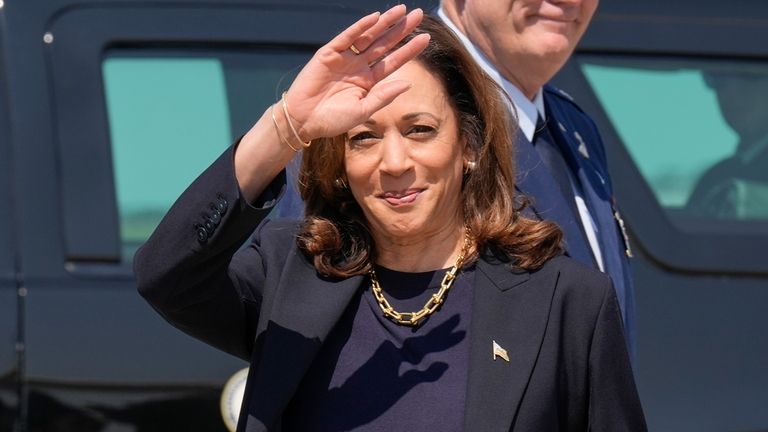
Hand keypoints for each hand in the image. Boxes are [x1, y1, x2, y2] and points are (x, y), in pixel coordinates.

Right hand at [282, 5, 429, 140]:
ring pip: (368, 36)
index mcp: (368, 81)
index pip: (393, 61)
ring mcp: (344, 58)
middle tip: (419, 15)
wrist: (303, 120)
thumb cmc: (332, 120)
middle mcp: (358, 66)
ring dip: (384, 23)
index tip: (426, 38)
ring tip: (401, 10)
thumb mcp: (363, 111)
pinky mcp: (328, 53)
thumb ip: (383, 96)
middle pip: (384, 44)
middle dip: (401, 30)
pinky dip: (360, 27)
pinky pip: (347, 37)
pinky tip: (375, 18)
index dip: (409, 50)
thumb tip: (408, 83)